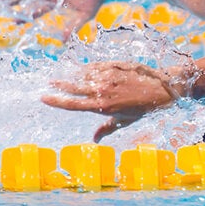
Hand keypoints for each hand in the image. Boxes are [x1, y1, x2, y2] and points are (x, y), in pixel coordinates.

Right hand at [41, 61, 176, 141]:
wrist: (161, 88)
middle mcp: (102, 91)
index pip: (72, 104)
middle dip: (59, 85)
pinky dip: (87, 68)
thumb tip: (94, 140)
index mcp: (102, 106)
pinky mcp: (114, 65)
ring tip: (65, 76)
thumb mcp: (124, 121)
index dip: (56, 101)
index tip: (43, 97)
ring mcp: (108, 76)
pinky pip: (95, 66)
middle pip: (73, 87)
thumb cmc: (143, 108)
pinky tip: (82, 69)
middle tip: (49, 82)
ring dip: (73, 75)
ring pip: (83, 75)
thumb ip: (106, 129)